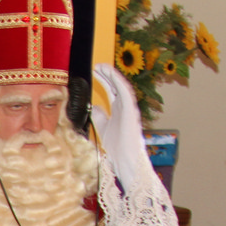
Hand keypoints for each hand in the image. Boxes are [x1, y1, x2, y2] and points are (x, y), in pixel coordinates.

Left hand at [91, 64, 152, 184]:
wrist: (125, 160)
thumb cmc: (116, 148)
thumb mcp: (103, 128)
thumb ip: (99, 117)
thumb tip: (94, 106)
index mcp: (119, 110)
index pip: (112, 91)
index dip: (105, 80)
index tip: (95, 71)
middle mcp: (125, 107)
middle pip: (116, 86)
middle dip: (107, 75)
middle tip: (97, 65)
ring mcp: (129, 109)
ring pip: (122, 87)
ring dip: (112, 75)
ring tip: (102, 66)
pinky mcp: (131, 111)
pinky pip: (126, 93)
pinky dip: (119, 83)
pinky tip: (112, 75)